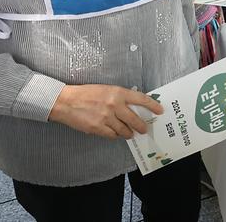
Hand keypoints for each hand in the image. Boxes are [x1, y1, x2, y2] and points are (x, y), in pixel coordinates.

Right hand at [48, 84, 163, 139]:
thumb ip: (120, 97)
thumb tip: (132, 107)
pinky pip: (112, 135)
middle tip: (144, 129)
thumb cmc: (86, 94)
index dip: (152, 106)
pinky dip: (116, 135)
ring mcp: (106, 118)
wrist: (67, 102)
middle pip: (135, 119)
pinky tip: (116, 133)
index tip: (159, 110)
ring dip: (129, 133)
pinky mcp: (98, 128)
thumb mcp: (106, 90)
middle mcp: (114, 105)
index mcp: (117, 93)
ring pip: (124, 130)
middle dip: (141, 126)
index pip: (141, 99)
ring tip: (130, 133)